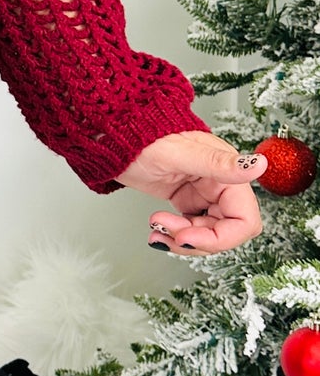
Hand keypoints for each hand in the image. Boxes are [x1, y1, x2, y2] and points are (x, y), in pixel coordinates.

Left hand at [115, 129, 266, 254]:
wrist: (116, 136)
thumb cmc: (144, 137)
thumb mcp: (180, 153)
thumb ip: (221, 164)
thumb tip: (259, 165)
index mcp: (226, 172)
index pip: (244, 220)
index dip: (221, 237)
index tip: (188, 237)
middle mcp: (220, 184)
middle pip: (226, 232)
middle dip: (197, 239)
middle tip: (169, 233)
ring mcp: (203, 194)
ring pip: (208, 234)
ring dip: (182, 239)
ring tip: (156, 228)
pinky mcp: (187, 200)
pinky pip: (191, 229)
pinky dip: (175, 235)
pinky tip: (157, 230)